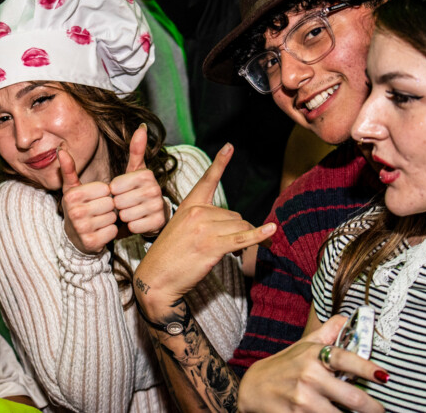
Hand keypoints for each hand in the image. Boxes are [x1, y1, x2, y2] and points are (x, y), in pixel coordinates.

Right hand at [60, 148, 117, 254]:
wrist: (74, 237)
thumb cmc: (78, 206)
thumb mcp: (73, 188)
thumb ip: (69, 169)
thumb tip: (61, 150)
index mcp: (72, 195)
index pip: (106, 188)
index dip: (105, 193)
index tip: (95, 198)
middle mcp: (75, 212)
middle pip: (110, 203)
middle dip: (108, 206)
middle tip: (98, 210)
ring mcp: (82, 229)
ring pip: (113, 217)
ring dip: (110, 219)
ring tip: (99, 220)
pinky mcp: (90, 242)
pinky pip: (113, 231)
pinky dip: (110, 232)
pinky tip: (100, 231)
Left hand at [110, 124, 166, 236]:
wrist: (153, 214)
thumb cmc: (138, 190)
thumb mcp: (135, 170)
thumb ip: (136, 149)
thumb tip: (142, 126)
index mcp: (146, 174)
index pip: (115, 186)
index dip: (114, 191)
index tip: (121, 191)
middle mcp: (155, 189)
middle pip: (119, 201)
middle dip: (119, 205)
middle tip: (126, 203)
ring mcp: (158, 206)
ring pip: (126, 214)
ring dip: (124, 216)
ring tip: (132, 211)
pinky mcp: (158, 223)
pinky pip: (133, 226)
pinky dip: (132, 226)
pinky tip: (138, 220)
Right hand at [133, 144, 275, 318]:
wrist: (155, 279)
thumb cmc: (168, 257)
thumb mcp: (181, 230)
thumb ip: (205, 222)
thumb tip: (237, 226)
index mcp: (188, 205)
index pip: (207, 180)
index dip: (220, 162)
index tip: (230, 146)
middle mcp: (197, 212)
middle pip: (234, 214)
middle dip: (234, 230)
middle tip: (220, 248)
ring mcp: (204, 228)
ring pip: (240, 227)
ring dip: (240, 241)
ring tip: (222, 255)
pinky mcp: (212, 245)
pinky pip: (242, 238)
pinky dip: (258, 235)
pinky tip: (271, 231)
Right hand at [237, 315, 386, 412]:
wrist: (251, 388)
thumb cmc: (283, 366)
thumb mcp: (303, 346)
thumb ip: (327, 333)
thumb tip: (348, 318)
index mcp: (313, 356)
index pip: (345, 358)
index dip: (368, 368)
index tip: (385, 377)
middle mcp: (308, 377)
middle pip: (353, 398)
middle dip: (372, 408)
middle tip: (380, 410)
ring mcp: (302, 400)